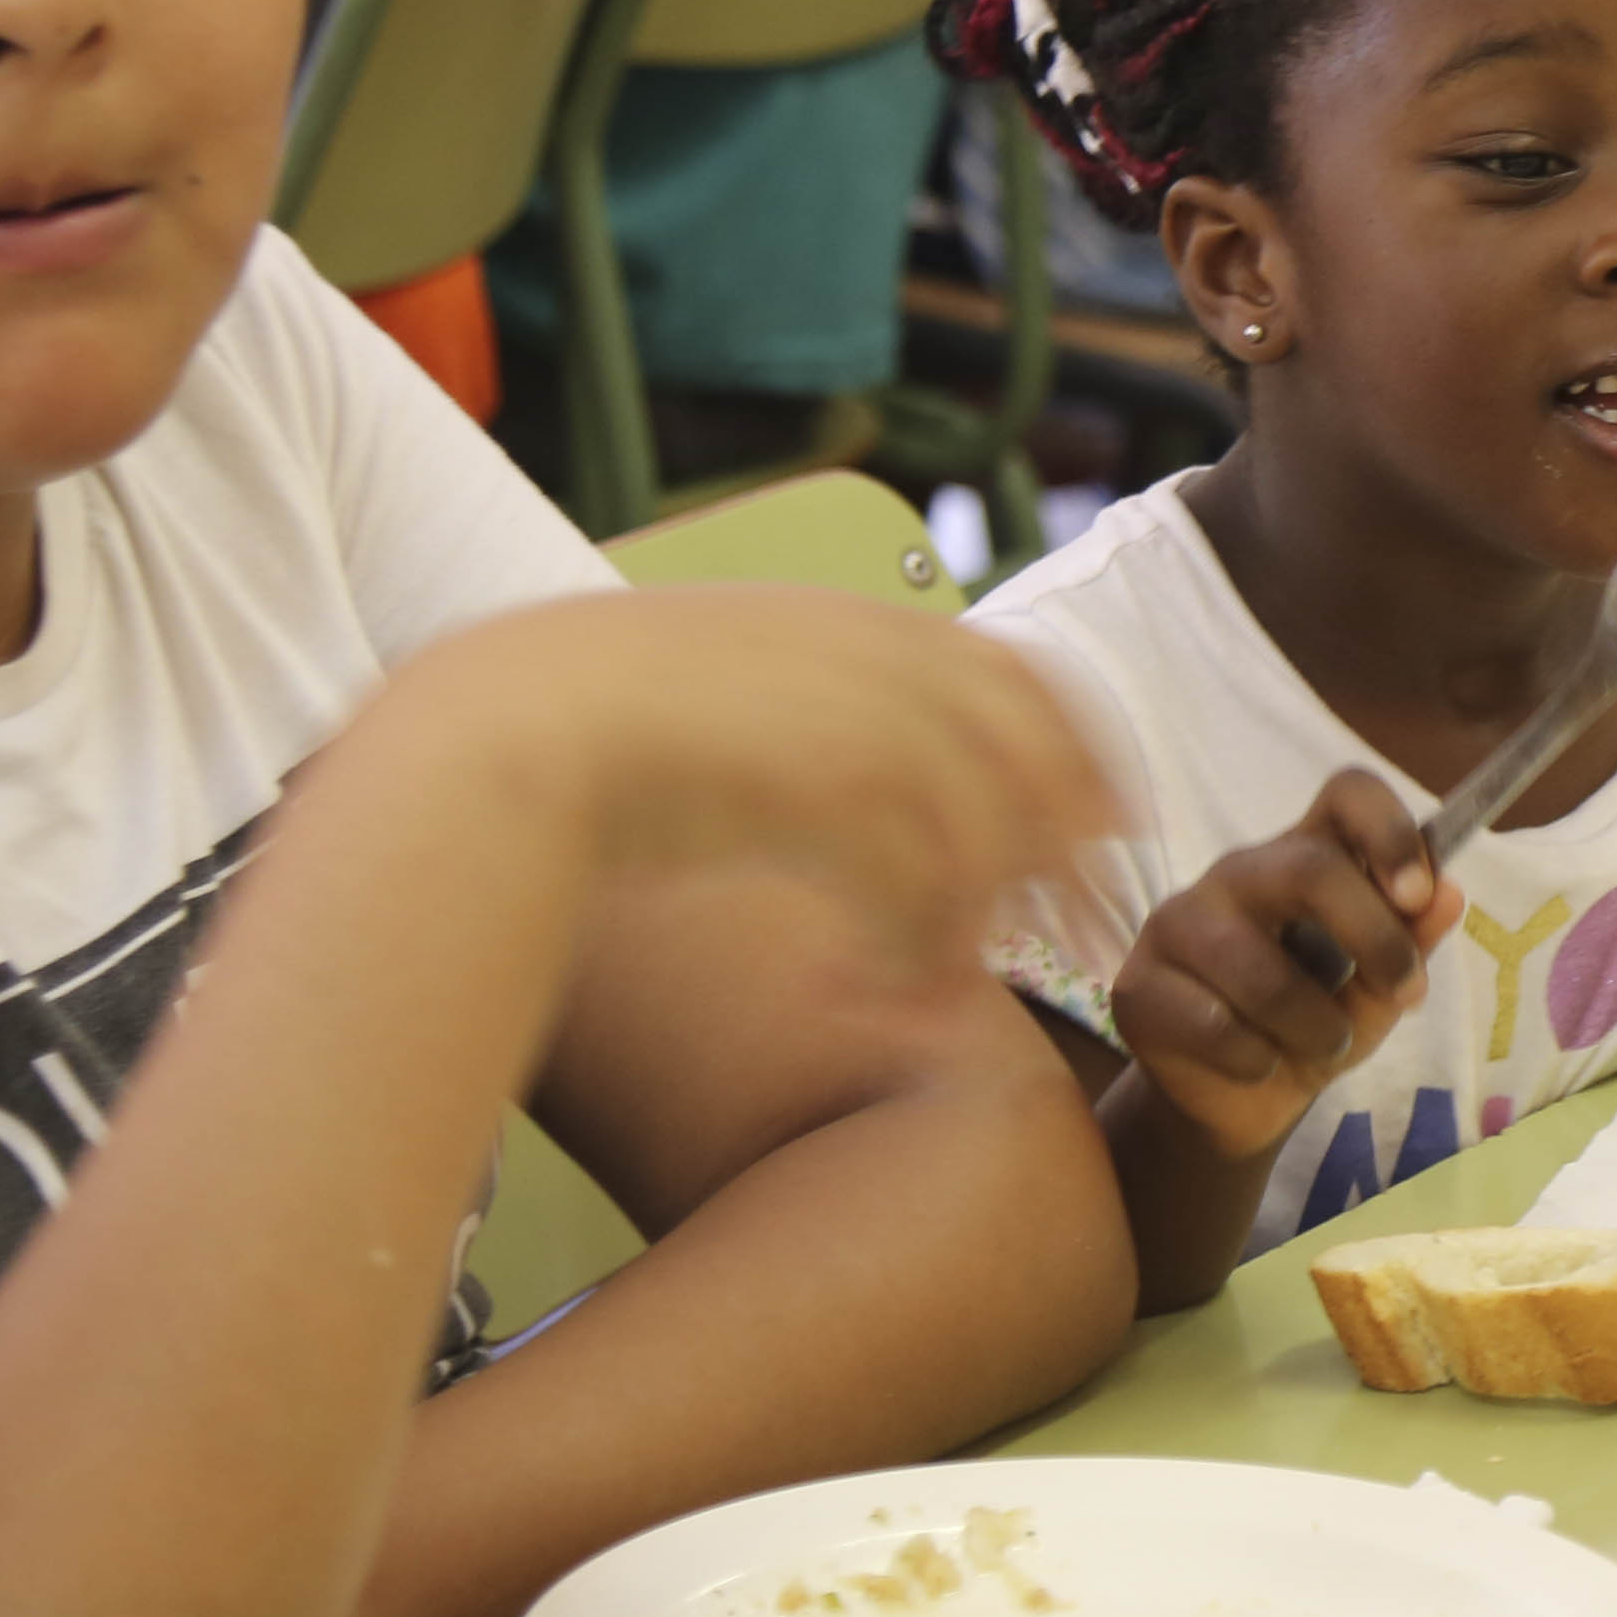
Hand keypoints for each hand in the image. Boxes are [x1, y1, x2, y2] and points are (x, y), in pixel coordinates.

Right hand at [410, 587, 1118, 980]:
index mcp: (856, 622)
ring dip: (981, 920)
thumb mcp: (731, 681)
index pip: (1023, 671)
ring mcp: (852, 717)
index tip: (1108, 816)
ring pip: (985, 829)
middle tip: (1079, 925)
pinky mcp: (821, 791)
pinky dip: (917, 951)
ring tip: (949, 985)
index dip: (1079, 749)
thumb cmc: (597, 720)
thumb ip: (813, 701)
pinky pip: (920, 883)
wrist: (508, 726)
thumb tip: (861, 767)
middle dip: (1070, 842)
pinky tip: (883, 994)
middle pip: (1035, 748)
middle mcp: (872, 660)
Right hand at [1104, 773, 1455, 1163]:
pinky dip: (1257, 1060)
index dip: (1389, 831)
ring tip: (1325, 1045)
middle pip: (1309, 869)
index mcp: (1306, 856)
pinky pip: (1214, 1025)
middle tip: (1405, 993)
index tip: (1420, 893)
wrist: (1237, 1103)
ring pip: (1260, 970)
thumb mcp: (1376, 996)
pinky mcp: (1137, 985)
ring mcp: (1178, 922)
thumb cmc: (1312, 1028)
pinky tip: (1257, 1064)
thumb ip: (1410, 947)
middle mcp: (1238, 873)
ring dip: (1316, 1025)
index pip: (1346, 794)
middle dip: (1374, 938)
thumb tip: (1449, 895)